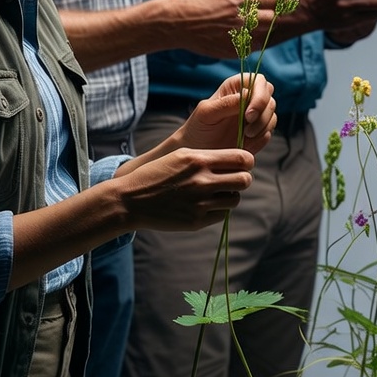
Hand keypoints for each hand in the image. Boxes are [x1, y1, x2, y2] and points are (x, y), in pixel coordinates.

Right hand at [118, 147, 254, 230]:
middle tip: (233, 179)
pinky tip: (206, 204)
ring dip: (230, 195)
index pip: (242, 158)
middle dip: (242, 178)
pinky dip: (219, 209)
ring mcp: (200, 204)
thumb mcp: (182, 155)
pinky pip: (222, 215)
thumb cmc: (158, 174)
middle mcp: (202, 181)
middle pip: (245, 180)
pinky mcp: (196, 222)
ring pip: (235, 199)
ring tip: (217, 193)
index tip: (242, 163)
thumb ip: (210, 156)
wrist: (130, 201)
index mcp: (200, 160)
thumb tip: (238, 159)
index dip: (247, 161)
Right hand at [160, 0, 273, 56]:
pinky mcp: (233, 51)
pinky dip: (253, 41)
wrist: (174, 23)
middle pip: (274, 18)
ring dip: (265, 29)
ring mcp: (239, 37)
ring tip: (258, 23)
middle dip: (276, 14)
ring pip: (265, 34)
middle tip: (275, 12)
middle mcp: (243, 19)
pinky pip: (252, 46)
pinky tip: (245, 34)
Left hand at [175, 73, 276, 154]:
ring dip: (262, 127)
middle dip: (263, 114)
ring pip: (272, 115)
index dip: (259, 96)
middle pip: (269, 98)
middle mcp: (249, 98)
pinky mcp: (258, 131)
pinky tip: (246, 143)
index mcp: (236, 87)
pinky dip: (261, 138)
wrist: (197, 151)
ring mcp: (255, 116)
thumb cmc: (197, 128)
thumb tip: (247, 95)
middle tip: (248, 130)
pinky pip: (269, 132)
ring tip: (245, 137)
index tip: (249, 115)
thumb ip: (226, 103)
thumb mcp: (206, 113)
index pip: (258, 81)